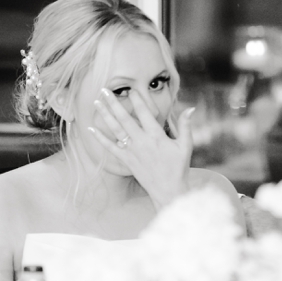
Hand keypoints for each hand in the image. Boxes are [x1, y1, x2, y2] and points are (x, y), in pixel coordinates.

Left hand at [88, 87, 194, 207]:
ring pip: (115, 130)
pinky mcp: (126, 161)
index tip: (131, 89)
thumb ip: (186, 126)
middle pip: (125, 118)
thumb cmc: (178, 168)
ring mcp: (132, 151)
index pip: (145, 113)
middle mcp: (142, 142)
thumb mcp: (186, 146)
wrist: (168, 191)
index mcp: (157, 136)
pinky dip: (100, 138)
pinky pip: (110, 148)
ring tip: (96, 102)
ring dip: (105, 115)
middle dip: (114, 103)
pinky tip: (90, 128)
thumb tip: (191, 108)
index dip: (137, 100)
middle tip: (104, 90)